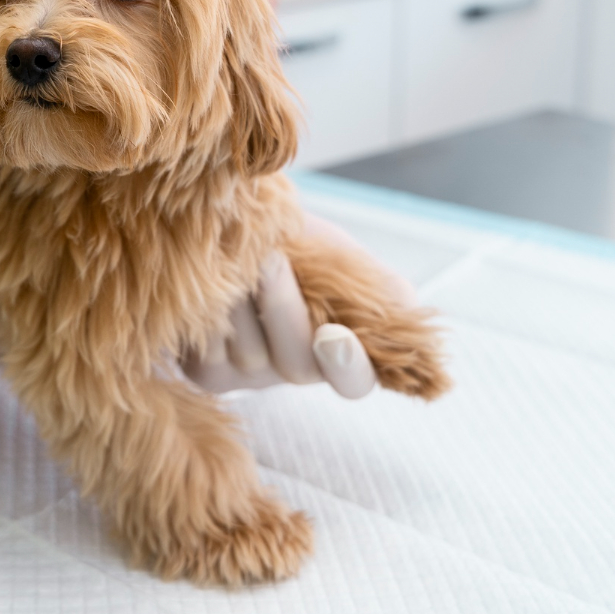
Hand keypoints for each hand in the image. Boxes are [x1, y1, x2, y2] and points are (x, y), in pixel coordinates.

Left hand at [182, 214, 395, 397]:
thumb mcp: (348, 260)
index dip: (347, 365)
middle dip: (282, 308)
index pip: (355, 381)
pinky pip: (209, 355)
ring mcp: (251, 377)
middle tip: (270, 258)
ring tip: (234, 256)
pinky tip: (207, 282)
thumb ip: (382, 289)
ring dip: (241, 303)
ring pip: (249, 354)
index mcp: (343, 354)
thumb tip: (407, 317)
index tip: (333, 335)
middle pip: (296, 364)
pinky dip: (209, 315)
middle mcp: (297, 371)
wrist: (243, 233)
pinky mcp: (209, 372)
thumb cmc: (303, 246)